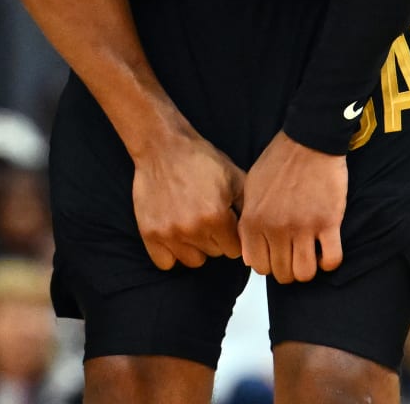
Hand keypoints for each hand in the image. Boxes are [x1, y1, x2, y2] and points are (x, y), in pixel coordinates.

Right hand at [130, 124, 244, 269]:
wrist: (163, 146)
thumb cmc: (198, 159)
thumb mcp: (234, 177)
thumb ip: (249, 208)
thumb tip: (260, 234)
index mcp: (217, 217)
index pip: (236, 250)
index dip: (233, 235)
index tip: (226, 222)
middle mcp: (193, 229)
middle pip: (215, 254)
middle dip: (215, 239)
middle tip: (206, 217)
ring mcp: (169, 233)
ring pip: (193, 261)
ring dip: (195, 247)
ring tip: (191, 225)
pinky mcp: (150, 233)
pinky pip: (165, 263)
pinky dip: (171, 253)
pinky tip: (175, 236)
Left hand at [239, 130, 346, 282]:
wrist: (308, 141)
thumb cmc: (278, 162)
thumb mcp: (250, 188)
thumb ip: (247, 221)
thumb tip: (247, 253)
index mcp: (253, 220)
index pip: (256, 265)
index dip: (267, 265)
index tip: (275, 256)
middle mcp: (275, 227)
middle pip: (281, 273)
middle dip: (288, 270)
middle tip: (295, 257)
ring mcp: (303, 227)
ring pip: (305, 273)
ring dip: (308, 269)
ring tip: (310, 256)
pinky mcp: (328, 222)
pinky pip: (332, 260)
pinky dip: (330, 262)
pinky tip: (326, 252)